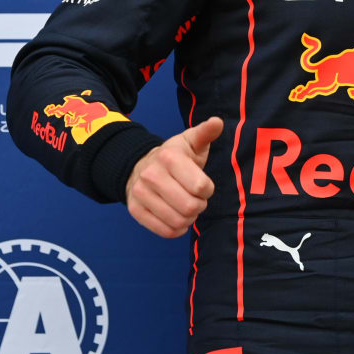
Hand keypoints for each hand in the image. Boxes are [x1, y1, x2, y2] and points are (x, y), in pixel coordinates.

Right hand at [125, 116, 221, 236]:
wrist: (139, 166)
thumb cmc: (174, 156)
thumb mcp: (190, 141)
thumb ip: (205, 133)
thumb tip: (217, 122)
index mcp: (169, 157)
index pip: (201, 186)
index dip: (208, 190)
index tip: (203, 186)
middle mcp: (151, 175)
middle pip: (189, 207)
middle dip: (199, 206)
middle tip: (197, 200)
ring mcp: (140, 194)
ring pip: (177, 221)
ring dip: (189, 218)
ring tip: (187, 208)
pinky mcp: (135, 210)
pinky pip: (163, 231)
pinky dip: (176, 229)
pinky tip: (178, 219)